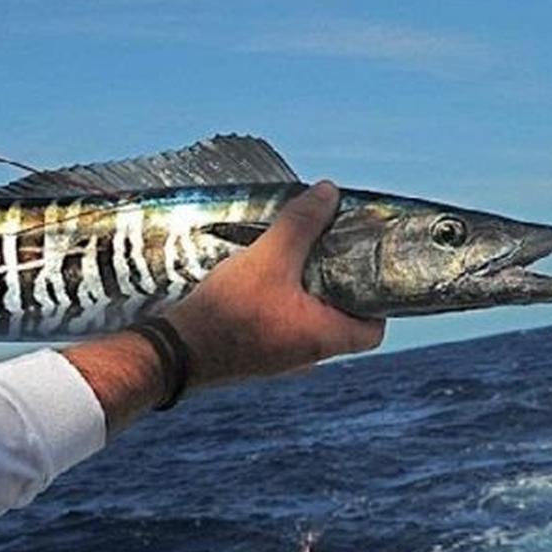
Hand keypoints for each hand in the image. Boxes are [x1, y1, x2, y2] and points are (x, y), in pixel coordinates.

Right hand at [64, 181, 383, 437]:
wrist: (174, 352)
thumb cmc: (228, 311)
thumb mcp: (270, 257)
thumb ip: (302, 223)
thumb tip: (329, 192)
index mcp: (324, 338)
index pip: (373, 330)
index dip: (376, 301)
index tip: (362, 269)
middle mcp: (307, 355)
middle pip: (339, 321)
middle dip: (333, 286)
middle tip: (323, 251)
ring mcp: (278, 359)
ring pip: (305, 322)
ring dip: (300, 294)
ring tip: (287, 259)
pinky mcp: (251, 355)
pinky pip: (276, 327)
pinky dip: (274, 304)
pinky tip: (255, 278)